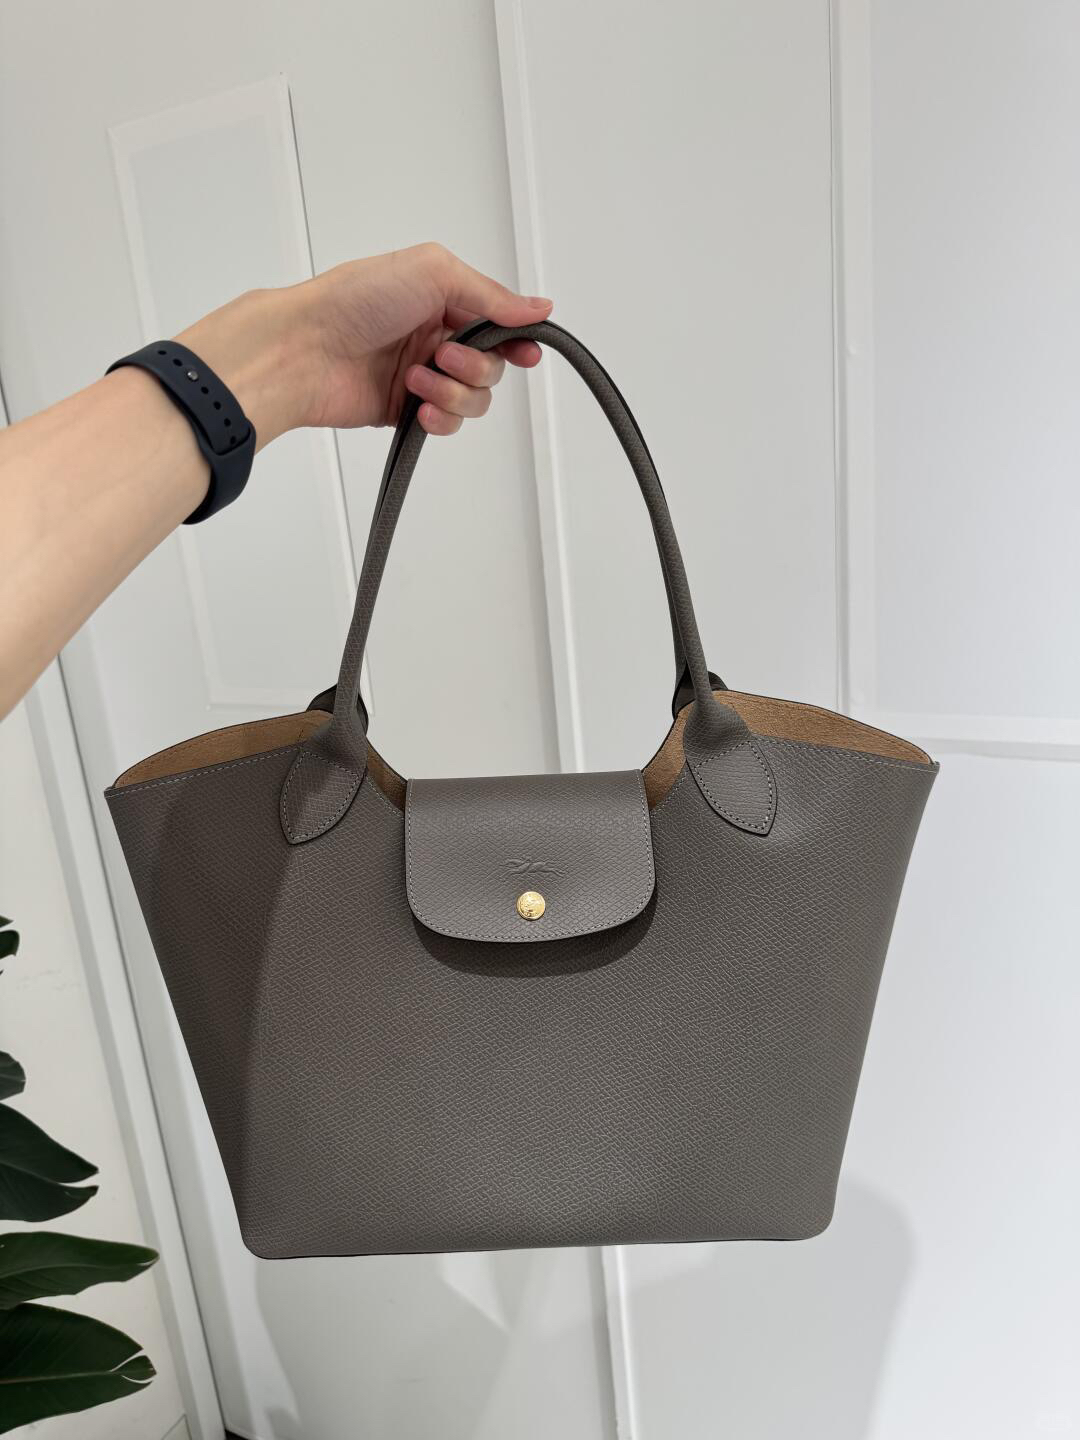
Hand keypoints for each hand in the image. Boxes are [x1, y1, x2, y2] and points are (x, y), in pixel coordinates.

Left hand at [177, 243, 552, 448]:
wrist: (303, 350)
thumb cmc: (353, 300)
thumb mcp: (433, 271)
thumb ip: (491, 294)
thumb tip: (538, 307)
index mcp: (442, 297)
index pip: (498, 322)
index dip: (517, 340)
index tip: (526, 352)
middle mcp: (435, 335)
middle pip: (492, 366)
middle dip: (476, 366)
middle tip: (443, 355)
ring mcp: (422, 375)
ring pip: (474, 399)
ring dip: (454, 392)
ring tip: (417, 379)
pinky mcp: (406, 410)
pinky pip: (447, 423)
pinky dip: (441, 418)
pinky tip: (418, 406)